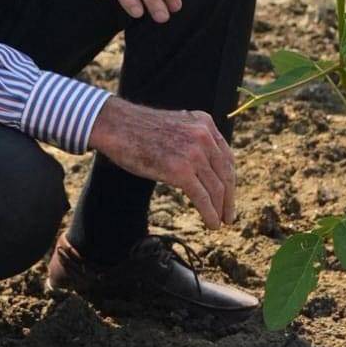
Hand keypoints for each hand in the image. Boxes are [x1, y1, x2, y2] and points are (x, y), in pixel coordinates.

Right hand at [89, 97, 235, 228]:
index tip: (228, 195)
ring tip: (219, 223)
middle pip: (226, 174)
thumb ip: (190, 138)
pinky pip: (203, 198)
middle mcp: (204, 136)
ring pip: (217, 188)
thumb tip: (198, 163)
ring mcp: (194, 153)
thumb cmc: (136, 128)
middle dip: (229, 198)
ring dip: (221, 209)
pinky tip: (211, 224)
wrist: (115, 125)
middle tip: (229, 215)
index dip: (230, 180)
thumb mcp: (174, 125)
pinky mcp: (181, 171)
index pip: (226, 157)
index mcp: (205, 123)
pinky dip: (210, 214)